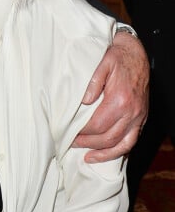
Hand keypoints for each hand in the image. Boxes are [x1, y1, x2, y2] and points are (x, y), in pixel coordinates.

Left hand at [74, 32, 148, 162]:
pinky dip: (119, 151)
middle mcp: (132, 112)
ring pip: (122, 145)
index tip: (69, 133)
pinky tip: (107, 153)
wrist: (136, 54)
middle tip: (72, 143)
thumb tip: (83, 102)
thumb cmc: (118, 58)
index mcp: (120, 100)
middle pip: (108, 138)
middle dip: (88, 144)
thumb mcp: (102, 64)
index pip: (97, 126)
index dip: (82, 133)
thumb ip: (93, 84)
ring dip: (104, 154)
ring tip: (88, 158)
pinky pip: (132, 141)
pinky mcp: (142, 118)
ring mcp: (139, 117)